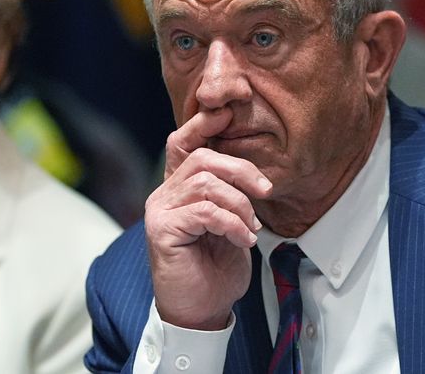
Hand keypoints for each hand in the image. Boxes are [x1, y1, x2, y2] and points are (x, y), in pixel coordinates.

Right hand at [145, 108, 271, 329]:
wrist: (202, 310)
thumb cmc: (215, 268)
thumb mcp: (230, 223)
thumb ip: (229, 194)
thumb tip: (250, 170)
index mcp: (179, 188)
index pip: (183, 142)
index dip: (203, 123)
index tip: (228, 114)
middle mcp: (164, 194)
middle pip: (202, 158)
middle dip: (241, 169)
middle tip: (265, 190)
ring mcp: (159, 210)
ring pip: (205, 182)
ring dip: (239, 203)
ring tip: (251, 226)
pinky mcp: (162, 230)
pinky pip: (204, 211)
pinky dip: (232, 223)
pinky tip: (244, 239)